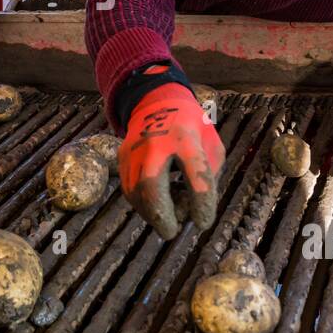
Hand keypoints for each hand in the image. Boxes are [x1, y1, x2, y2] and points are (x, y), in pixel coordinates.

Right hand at [118, 83, 224, 238]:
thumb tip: (197, 207)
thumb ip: (209, 174)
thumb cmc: (190, 125)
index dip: (202, 203)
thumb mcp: (211, 143)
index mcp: (186, 137)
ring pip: (135, 191)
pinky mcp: (121, 157)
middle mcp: (156, 142)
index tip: (203, 222)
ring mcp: (134, 149)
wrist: (156, 101)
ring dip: (150, 213)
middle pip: (151, 184)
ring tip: (166, 217)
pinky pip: (128, 188)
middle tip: (171, 231)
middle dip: (161, 215)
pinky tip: (154, 206)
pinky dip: (141, 204)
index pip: (196, 174)